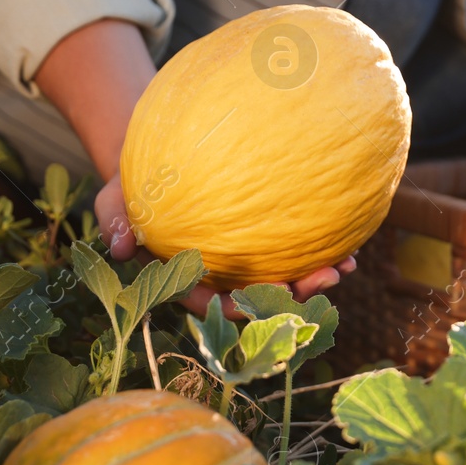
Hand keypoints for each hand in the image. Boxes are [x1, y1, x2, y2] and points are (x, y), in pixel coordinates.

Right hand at [39, 20, 353, 317]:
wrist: (161, 153)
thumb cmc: (135, 182)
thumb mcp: (115, 196)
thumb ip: (114, 218)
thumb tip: (118, 246)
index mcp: (189, 276)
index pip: (211, 303)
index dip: (235, 311)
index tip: (255, 306)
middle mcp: (224, 273)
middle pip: (260, 296)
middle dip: (291, 298)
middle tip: (320, 282)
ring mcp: (249, 254)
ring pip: (286, 274)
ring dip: (316, 276)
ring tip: (345, 266)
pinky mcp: (268, 231)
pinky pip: (298, 242)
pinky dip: (322, 242)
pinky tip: (351, 239)